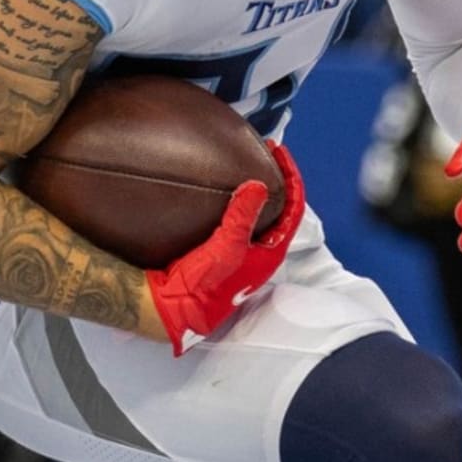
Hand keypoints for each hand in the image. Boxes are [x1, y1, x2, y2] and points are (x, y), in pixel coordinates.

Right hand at [146, 142, 304, 355]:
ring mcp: (240, 252)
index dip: (291, 178)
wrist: (168, 310)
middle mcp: (259, 252)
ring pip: (258, 213)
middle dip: (276, 180)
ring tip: (248, 163)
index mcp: (269, 253)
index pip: (292, 209)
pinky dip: (236, 199)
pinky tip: (223, 189)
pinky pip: (236, 218)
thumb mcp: (225, 248)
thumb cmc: (201, 286)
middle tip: (267, 154)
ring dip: (256, 189)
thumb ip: (242, 217)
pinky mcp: (220, 251)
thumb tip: (259, 186)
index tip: (280, 152)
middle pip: (279, 209)